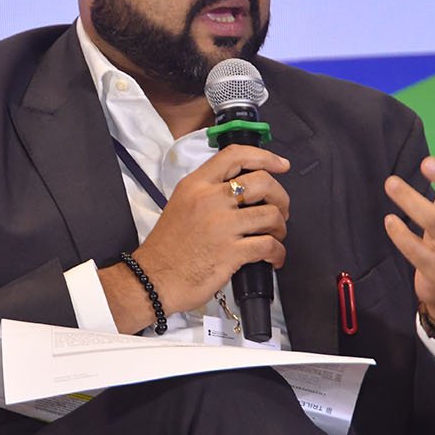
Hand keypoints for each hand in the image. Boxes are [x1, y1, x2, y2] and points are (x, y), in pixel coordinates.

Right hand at [100, 145, 290, 331]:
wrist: (153, 279)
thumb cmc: (166, 248)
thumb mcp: (181, 204)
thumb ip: (208, 192)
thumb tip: (242, 191)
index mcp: (196, 185)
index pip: (235, 156)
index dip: (265, 157)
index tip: (280, 165)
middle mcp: (210, 200)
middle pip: (263, 182)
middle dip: (280, 197)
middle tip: (279, 210)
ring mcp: (222, 225)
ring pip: (271, 214)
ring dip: (280, 227)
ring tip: (274, 236)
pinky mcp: (231, 252)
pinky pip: (269, 245)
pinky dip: (278, 253)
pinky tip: (273, 258)